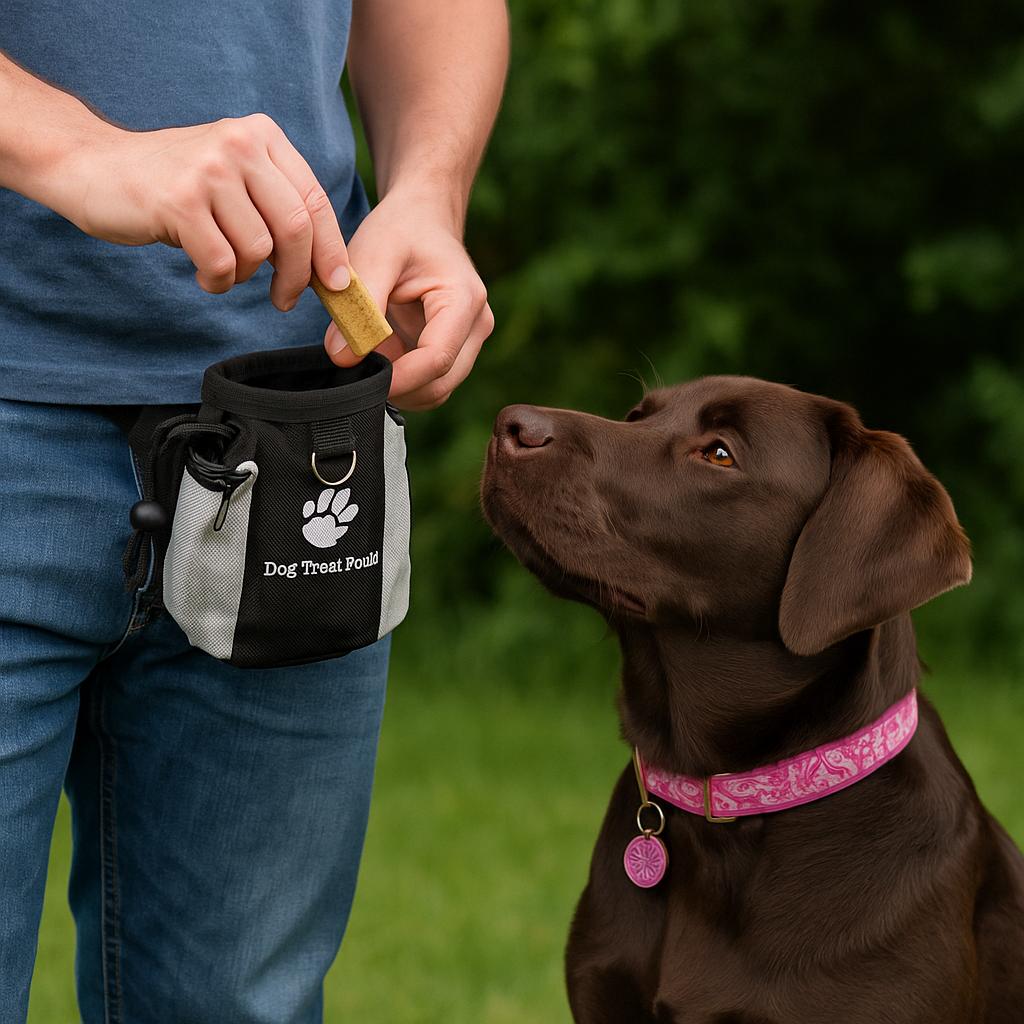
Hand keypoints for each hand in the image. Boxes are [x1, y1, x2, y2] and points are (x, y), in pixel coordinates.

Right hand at [61, 114, 349, 309]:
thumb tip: (328, 268)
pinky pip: (221, 263)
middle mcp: (239, 145)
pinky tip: (204, 276)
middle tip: (285, 300)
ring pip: (258, 249)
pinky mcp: (178, 201)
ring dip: (245, 277)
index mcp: (262, 136)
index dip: (331, 250)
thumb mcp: (234, 180)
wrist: (95, 168)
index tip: (337, 285)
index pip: (315, 200)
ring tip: (225, 272)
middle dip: (298, 275)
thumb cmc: (175, 187)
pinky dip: (217, 282)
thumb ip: (277, 208)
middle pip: (296, 228)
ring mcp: (207, 170)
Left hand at [324, 189, 493, 409]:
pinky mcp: (455, 350)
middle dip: (398, 387)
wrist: (422, 218)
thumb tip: (341, 357)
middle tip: (356, 371)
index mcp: (464, 300)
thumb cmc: (401, 230)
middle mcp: (477, 325)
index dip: (399, 378)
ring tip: (368, 356)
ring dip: (400, 386)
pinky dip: (403, 380)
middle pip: (441, 384)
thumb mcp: (374, 254)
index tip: (359, 378)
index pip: (437, 359)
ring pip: (437, 390)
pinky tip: (380, 355)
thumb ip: (358, 306)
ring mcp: (469, 341)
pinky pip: (430, 382)